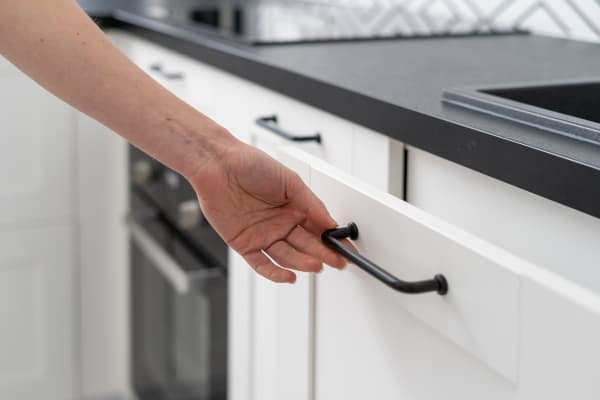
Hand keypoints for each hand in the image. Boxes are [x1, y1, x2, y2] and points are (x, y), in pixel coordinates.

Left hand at [190, 141, 345, 282]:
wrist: (218, 165)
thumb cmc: (250, 164)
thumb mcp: (290, 180)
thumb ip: (312, 204)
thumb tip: (330, 223)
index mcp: (294, 208)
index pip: (319, 230)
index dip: (333, 242)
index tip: (347, 251)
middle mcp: (281, 224)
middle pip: (306, 246)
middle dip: (323, 255)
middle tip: (337, 262)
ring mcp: (263, 235)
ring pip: (287, 257)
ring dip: (303, 263)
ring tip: (317, 265)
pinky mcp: (245, 244)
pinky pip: (262, 264)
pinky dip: (275, 273)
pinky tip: (290, 277)